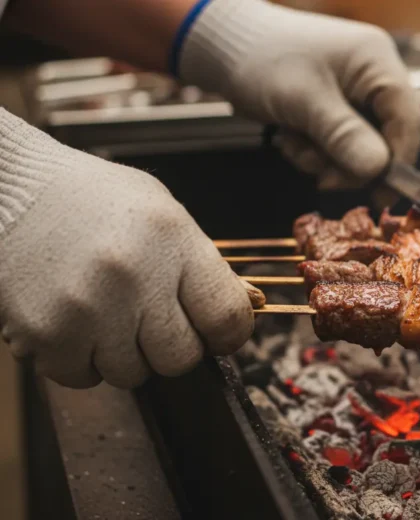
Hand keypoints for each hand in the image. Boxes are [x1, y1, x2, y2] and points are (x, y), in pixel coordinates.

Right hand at [0, 110, 254, 388]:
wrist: (11, 188)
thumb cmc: (93, 200)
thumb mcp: (164, 214)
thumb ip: (202, 265)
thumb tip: (241, 312)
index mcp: (174, 241)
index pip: (228, 318)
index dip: (227, 333)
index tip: (216, 332)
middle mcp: (135, 277)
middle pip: (182, 358)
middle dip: (172, 345)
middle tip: (151, 319)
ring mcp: (88, 309)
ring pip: (133, 374)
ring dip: (125, 353)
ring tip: (106, 311)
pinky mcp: (46, 334)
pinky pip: (83, 377)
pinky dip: (81, 359)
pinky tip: (75, 321)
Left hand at [178, 0, 419, 189]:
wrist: (223, 48)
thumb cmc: (262, 60)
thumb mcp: (303, 100)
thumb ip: (343, 135)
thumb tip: (378, 169)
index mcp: (376, 62)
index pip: (408, 119)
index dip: (399, 161)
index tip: (382, 194)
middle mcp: (372, 78)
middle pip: (385, 139)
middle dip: (351, 163)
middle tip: (323, 177)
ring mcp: (353, 96)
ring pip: (359, 149)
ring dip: (326, 160)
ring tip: (295, 145)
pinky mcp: (334, 111)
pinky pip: (338, 146)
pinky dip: (315, 153)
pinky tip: (290, 139)